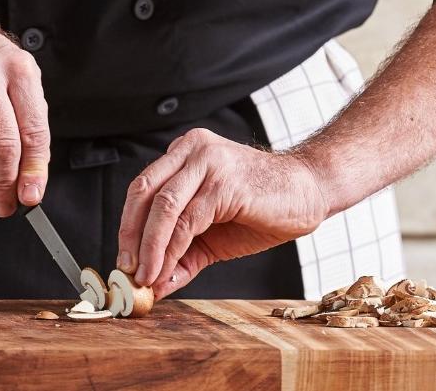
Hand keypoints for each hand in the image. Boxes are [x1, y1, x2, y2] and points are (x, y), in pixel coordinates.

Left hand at [115, 128, 329, 297]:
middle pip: (143, 195)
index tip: (124, 262)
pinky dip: (171, 249)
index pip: (141, 190)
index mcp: (183, 154)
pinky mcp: (225, 182)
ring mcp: (208, 162)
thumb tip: (152, 285)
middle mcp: (191, 150)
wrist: (310, 195)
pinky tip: (167, 269)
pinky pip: (187, 220)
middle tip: (128, 272)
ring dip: (150, 249)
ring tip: (146, 277)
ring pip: (162, 208)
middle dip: (130, 237)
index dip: (127, 227)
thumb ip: (180, 255)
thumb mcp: (210, 236)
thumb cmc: (261, 209)